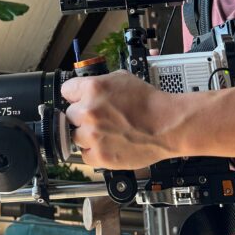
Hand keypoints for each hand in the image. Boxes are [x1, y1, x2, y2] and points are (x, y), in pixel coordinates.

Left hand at [60, 70, 186, 169]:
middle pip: (70, 115)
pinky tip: (107, 144)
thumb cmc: (149, 103)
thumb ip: (98, 84)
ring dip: (87, 135)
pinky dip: (94, 152)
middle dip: (82, 116)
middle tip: (99, 118)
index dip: (75, 95)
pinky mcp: (100, 156)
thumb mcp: (122, 79)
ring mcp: (93, 135)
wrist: (167, 125)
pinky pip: (85, 156)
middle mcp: (89, 112)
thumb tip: (85, 90)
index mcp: (92, 89)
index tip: (78, 100)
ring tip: (106, 132)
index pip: (66, 91)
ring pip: (75, 137)